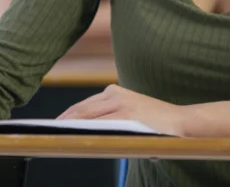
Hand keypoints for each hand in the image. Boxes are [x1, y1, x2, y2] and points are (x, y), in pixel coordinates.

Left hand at [57, 84, 186, 135]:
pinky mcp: (127, 113)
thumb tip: (84, 132)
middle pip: (81, 109)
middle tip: (48, 131)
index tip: (53, 125)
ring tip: (57, 135)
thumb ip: (109, 119)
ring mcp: (121, 102)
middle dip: (63, 121)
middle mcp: (114, 93)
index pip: (82, 105)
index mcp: (113, 92)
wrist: (181, 122)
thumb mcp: (128, 116)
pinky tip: (77, 136)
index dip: (66, 115)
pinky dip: (86, 129)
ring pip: (87, 115)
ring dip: (70, 126)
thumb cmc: (154, 124)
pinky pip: (101, 123)